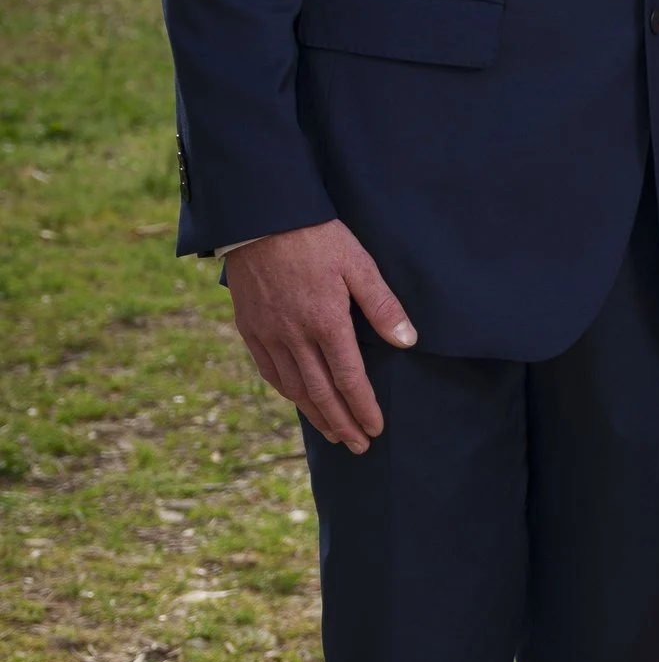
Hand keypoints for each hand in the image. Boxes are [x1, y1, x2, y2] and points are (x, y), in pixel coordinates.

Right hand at [226, 222, 415, 453]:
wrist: (260, 215)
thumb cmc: (316, 236)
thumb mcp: (358, 264)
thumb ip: (383, 305)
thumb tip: (407, 341)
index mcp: (325, 322)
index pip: (349, 378)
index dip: (363, 407)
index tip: (376, 429)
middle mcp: (294, 335)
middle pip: (321, 392)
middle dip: (342, 423)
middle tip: (359, 446)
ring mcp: (268, 333)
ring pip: (293, 387)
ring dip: (315, 415)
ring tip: (333, 434)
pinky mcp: (249, 326)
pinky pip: (268, 370)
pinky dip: (287, 392)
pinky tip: (298, 401)